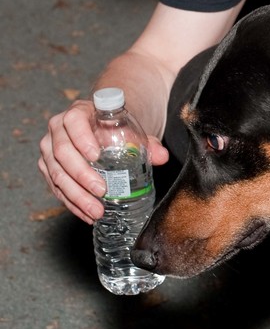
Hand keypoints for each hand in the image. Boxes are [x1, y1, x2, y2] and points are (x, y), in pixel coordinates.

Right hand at [38, 99, 168, 224]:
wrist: (103, 129)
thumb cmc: (116, 128)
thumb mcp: (132, 131)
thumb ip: (148, 143)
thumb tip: (162, 157)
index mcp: (78, 113)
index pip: (74, 122)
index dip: (82, 138)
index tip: (95, 155)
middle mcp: (58, 130)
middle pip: (63, 153)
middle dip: (81, 175)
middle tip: (101, 191)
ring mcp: (50, 150)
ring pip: (56, 174)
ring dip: (76, 196)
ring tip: (97, 211)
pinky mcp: (48, 168)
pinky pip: (56, 188)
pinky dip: (72, 203)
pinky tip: (87, 215)